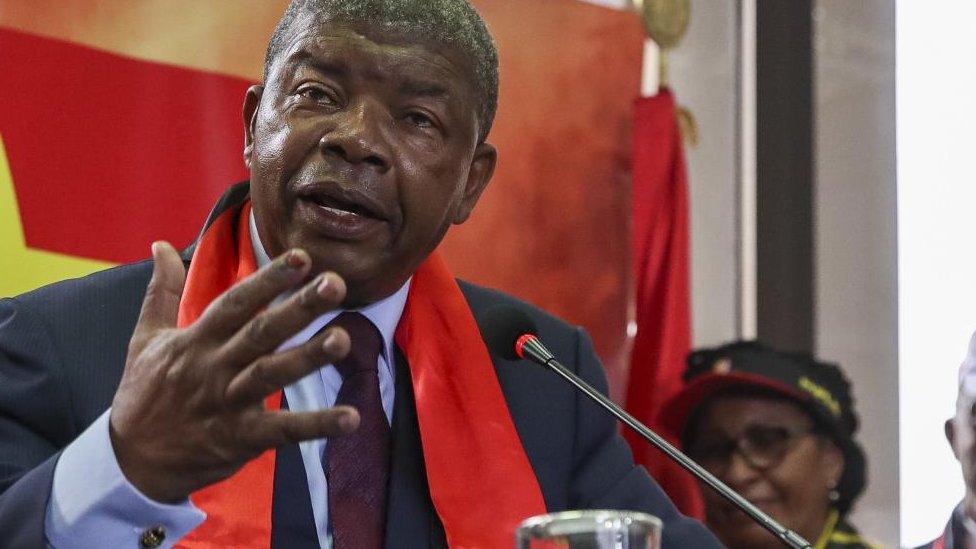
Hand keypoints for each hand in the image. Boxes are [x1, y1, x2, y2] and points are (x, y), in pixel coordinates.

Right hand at [109, 241, 358, 502]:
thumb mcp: (145, 339)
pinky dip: (317, 425)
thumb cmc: (144, 394)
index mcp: (196, 341)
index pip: (235, 303)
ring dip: (309, 357)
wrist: (131, 461)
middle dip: (299, 307)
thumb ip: (162, 291)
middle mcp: (214, 367)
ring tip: (344, 339)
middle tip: (336, 284)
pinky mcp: (241, 438)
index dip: (268, 279)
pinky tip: (351, 418)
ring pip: (273, 375)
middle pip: (261, 332)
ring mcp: (228, 403)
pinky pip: (283, 430)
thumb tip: (160, 244)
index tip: (302, 257)